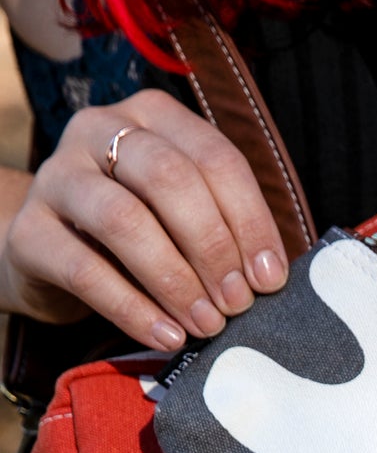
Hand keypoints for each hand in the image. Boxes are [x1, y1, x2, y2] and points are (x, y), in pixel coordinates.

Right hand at [0, 89, 287, 349]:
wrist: (52, 253)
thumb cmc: (138, 233)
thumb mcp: (181, 215)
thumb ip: (224, 228)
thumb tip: (269, 275)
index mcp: (153, 117)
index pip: (214, 157)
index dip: (250, 220)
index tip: (270, 278)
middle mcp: (100, 130)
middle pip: (169, 178)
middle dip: (213, 247)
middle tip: (237, 303)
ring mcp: (57, 176)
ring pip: (123, 219)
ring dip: (175, 280)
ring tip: (206, 324)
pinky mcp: (29, 231)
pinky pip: (85, 270)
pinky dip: (133, 309)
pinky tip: (167, 336)